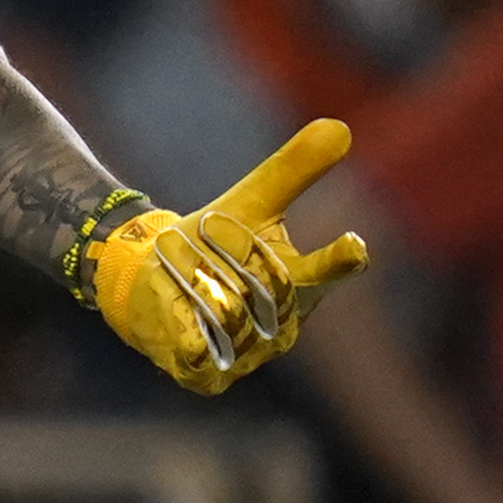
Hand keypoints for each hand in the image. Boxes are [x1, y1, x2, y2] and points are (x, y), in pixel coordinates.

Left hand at [86, 119, 371, 394]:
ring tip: (183, 273)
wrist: (148, 280)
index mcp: (303, 285)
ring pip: (230, 318)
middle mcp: (283, 327)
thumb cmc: (211, 241)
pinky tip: (178, 314)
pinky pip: (202, 352)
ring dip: (200, 287)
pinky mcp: (208, 375)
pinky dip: (187, 330)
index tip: (355, 245)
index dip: (339, 262)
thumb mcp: (250, 201)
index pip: (328, 273)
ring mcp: (247, 355)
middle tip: (204, 239)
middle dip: (231, 260)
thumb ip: (294, 170)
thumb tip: (340, 127)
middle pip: (266, 290)